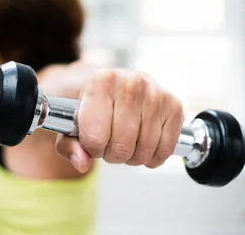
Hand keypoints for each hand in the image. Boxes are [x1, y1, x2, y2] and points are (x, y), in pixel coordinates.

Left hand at [55, 68, 183, 172]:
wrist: (119, 87)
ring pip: (144, 150)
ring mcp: (155, 93)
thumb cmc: (96, 108)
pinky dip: (153, 157)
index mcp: (100, 82)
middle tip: (111, 145)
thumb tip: (82, 163)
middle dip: (114, 155)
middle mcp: (130, 83)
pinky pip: (165, 149)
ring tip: (126, 143)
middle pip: (121, 147)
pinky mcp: (174, 106)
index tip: (94, 143)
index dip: (93, 149)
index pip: (94, 137)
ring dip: (133, 157)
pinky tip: (144, 145)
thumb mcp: (74, 123)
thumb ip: (70, 145)